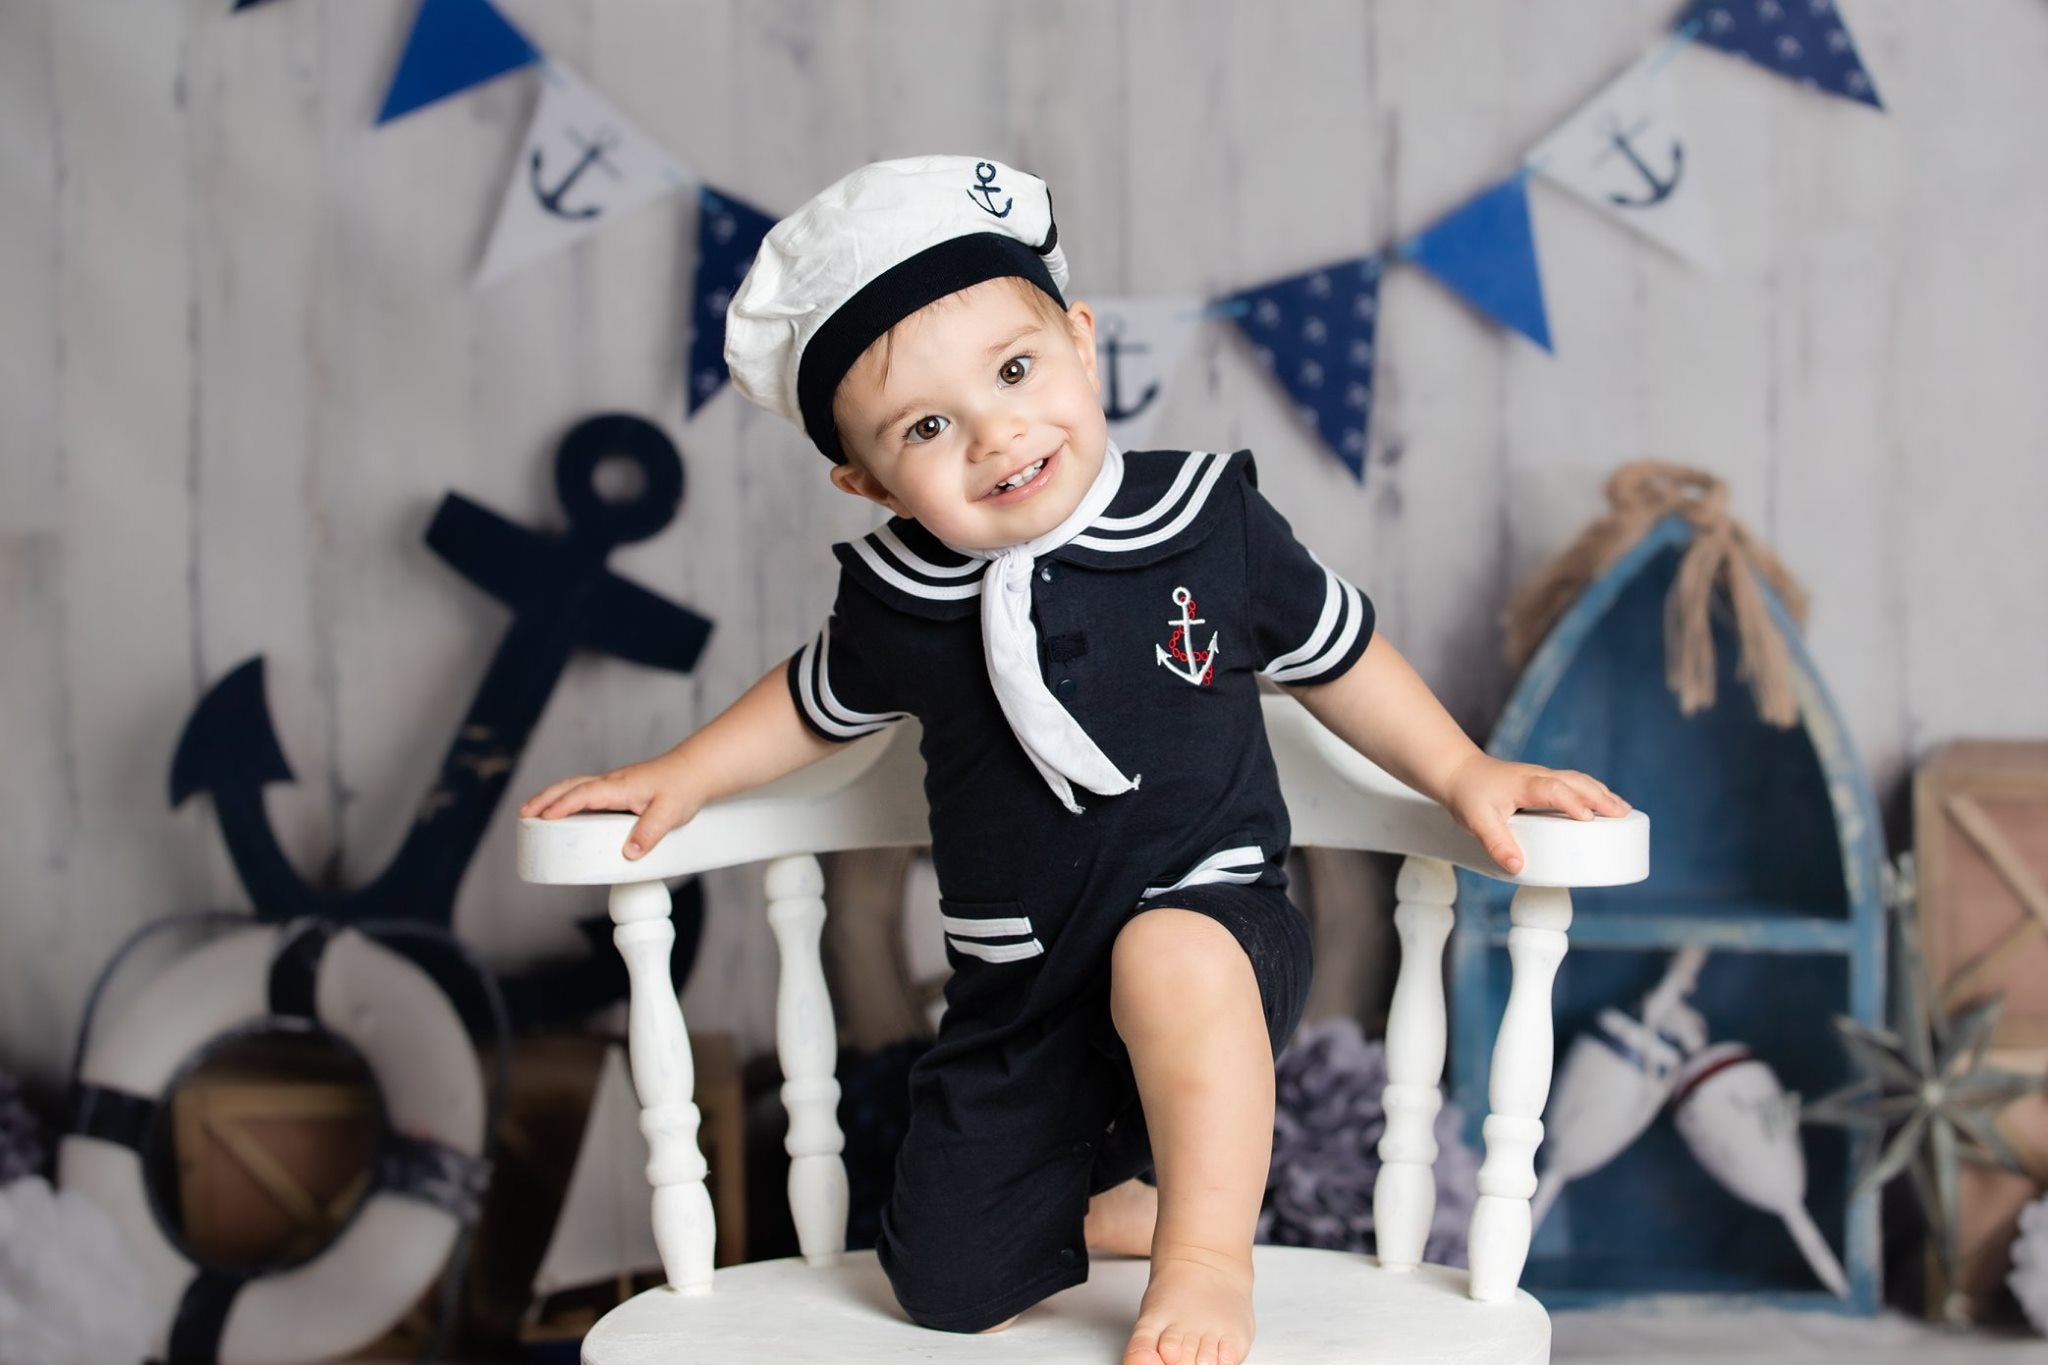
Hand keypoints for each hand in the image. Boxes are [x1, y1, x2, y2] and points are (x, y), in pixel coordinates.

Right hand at [517, 754, 700, 860]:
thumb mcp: (669, 814)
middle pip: (570, 786)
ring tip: (531, 812)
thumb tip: (629, 853)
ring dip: (551, 797)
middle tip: (523, 815)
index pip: (585, 793)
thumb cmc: (682, 788)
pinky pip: (584, 791)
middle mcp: (612, 782)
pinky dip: (566, 798)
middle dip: (545, 799)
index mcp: (621, 786)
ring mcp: (613, 784)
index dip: (564, 805)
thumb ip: (649, 832)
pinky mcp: (617, 789)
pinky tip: (561, 811)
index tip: (544, 817)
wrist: (695, 770)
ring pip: (575, 786)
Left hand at [1442, 753, 1629, 875]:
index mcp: (1524, 785)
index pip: (1554, 790)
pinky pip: (1573, 783)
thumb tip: (1518, 866)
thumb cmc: (1468, 794)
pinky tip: (1601, 805)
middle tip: (1624, 814)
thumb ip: (1496, 843)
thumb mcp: (1477, 822)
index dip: (1571, 803)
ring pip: (1578, 780)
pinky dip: (1591, 792)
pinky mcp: (1543, 781)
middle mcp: (1538, 777)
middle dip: (1601, 797)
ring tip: (1623, 810)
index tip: (1586, 819)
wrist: (1457, 771)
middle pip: (1576, 782)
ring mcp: (1542, 776)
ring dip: (1601, 793)